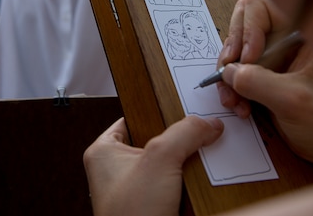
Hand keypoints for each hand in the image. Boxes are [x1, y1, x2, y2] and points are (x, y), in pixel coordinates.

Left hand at [84, 116, 223, 215]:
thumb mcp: (159, 160)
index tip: (184, 106)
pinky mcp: (152, 207)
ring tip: (206, 154)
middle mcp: (117, 169)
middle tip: (201, 132)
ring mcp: (135, 190)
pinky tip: (204, 179)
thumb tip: (207, 123)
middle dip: (180, 139)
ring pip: (169, 164)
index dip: (160, 111)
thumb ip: (184, 134)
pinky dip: (190, 183)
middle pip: (156, 140)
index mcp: (104, 151)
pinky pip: (175, 186)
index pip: (134, 116)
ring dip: (188, 163)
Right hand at [216, 0, 312, 173]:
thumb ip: (257, 81)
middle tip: (229, 73)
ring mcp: (274, 58)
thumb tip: (228, 72)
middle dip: (232, 50)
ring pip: (236, 51)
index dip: (249, 28)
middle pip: (242, 24)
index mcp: (302, 33)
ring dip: (229, 75)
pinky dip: (231, 87)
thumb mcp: (292, 99)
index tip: (248, 58)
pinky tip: (239, 106)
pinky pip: (236, 72)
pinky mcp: (265, 76)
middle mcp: (286, 40)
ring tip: (234, 100)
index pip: (261, 6)